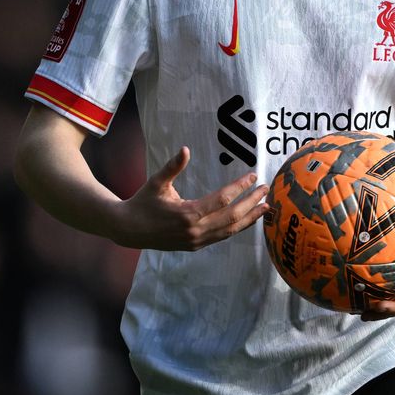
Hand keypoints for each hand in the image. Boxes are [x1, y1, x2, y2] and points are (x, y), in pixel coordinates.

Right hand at [111, 147, 268, 250]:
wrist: (128, 230)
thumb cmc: (142, 202)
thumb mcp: (156, 183)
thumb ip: (172, 167)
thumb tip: (185, 149)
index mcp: (186, 214)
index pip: (222, 199)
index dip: (240, 187)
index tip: (253, 175)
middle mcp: (195, 230)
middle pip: (232, 216)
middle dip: (252, 202)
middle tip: (266, 189)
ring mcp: (196, 241)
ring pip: (230, 230)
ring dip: (249, 218)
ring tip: (266, 207)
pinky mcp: (195, 246)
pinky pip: (222, 236)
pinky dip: (237, 227)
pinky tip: (248, 219)